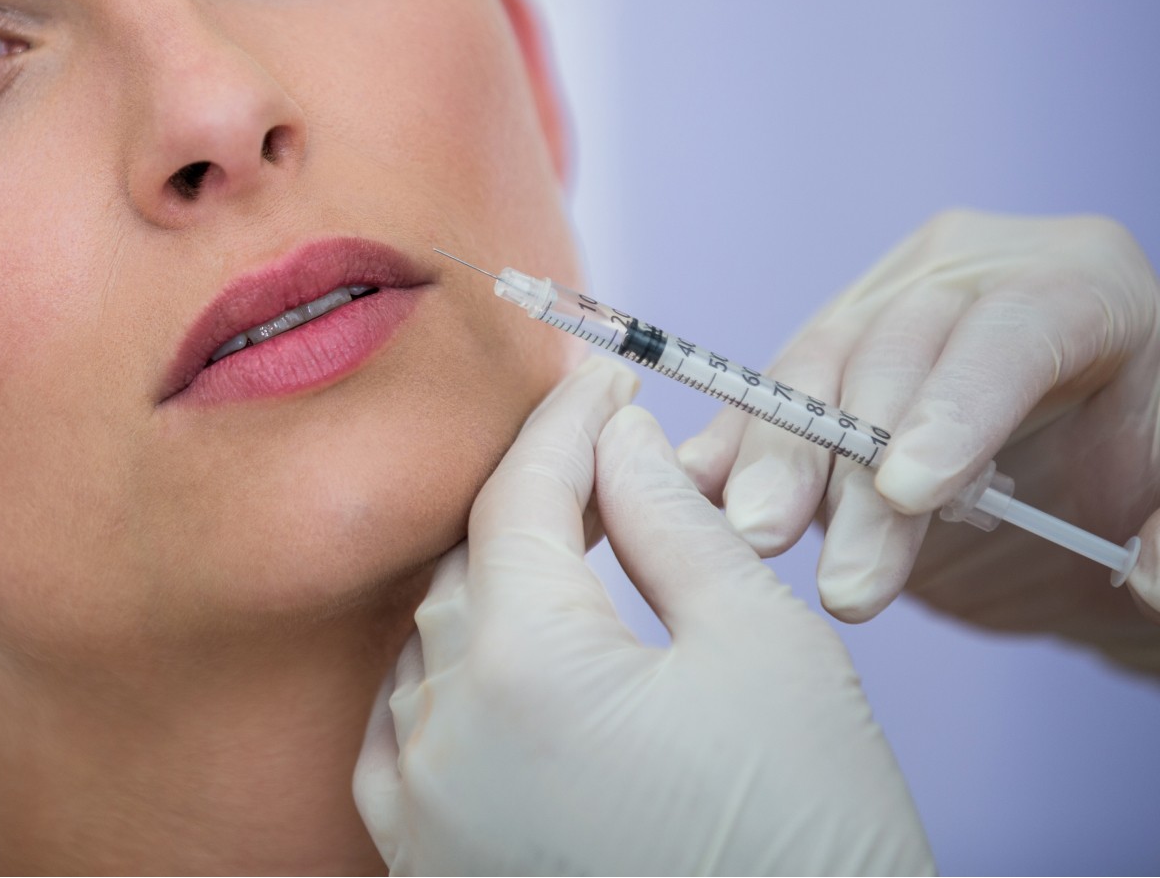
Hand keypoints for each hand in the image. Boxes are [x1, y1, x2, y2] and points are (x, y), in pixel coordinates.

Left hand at [354, 357, 931, 874]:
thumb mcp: (765, 648)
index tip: (605, 378)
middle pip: (465, 568)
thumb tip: (617, 437)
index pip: (516, 497)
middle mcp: (440, 738)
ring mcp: (420, 816)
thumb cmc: (811, 837)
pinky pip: (396, 743)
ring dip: (486, 591)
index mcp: (521, 667)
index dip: (564, 424)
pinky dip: (438, 686)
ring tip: (563, 555)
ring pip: (426, 651)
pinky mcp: (423, 870)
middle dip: (529, 504)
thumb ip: (670, 521)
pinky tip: (488, 665)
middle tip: (601, 460)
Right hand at [677, 211, 1159, 667]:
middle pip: (893, 353)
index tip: (911, 491)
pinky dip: (727, 449)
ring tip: (758, 539)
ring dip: (778, 465)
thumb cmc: (1144, 479)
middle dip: (856, 466)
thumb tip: (1147, 582)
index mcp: (1079, 281)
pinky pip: (761, 399)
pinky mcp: (821, 361)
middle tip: (848, 574)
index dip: (953, 403)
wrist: (1091, 497)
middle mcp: (970, 274)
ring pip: (811, 372)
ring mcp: (883, 309)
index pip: (1009, 326)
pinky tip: (695, 489)